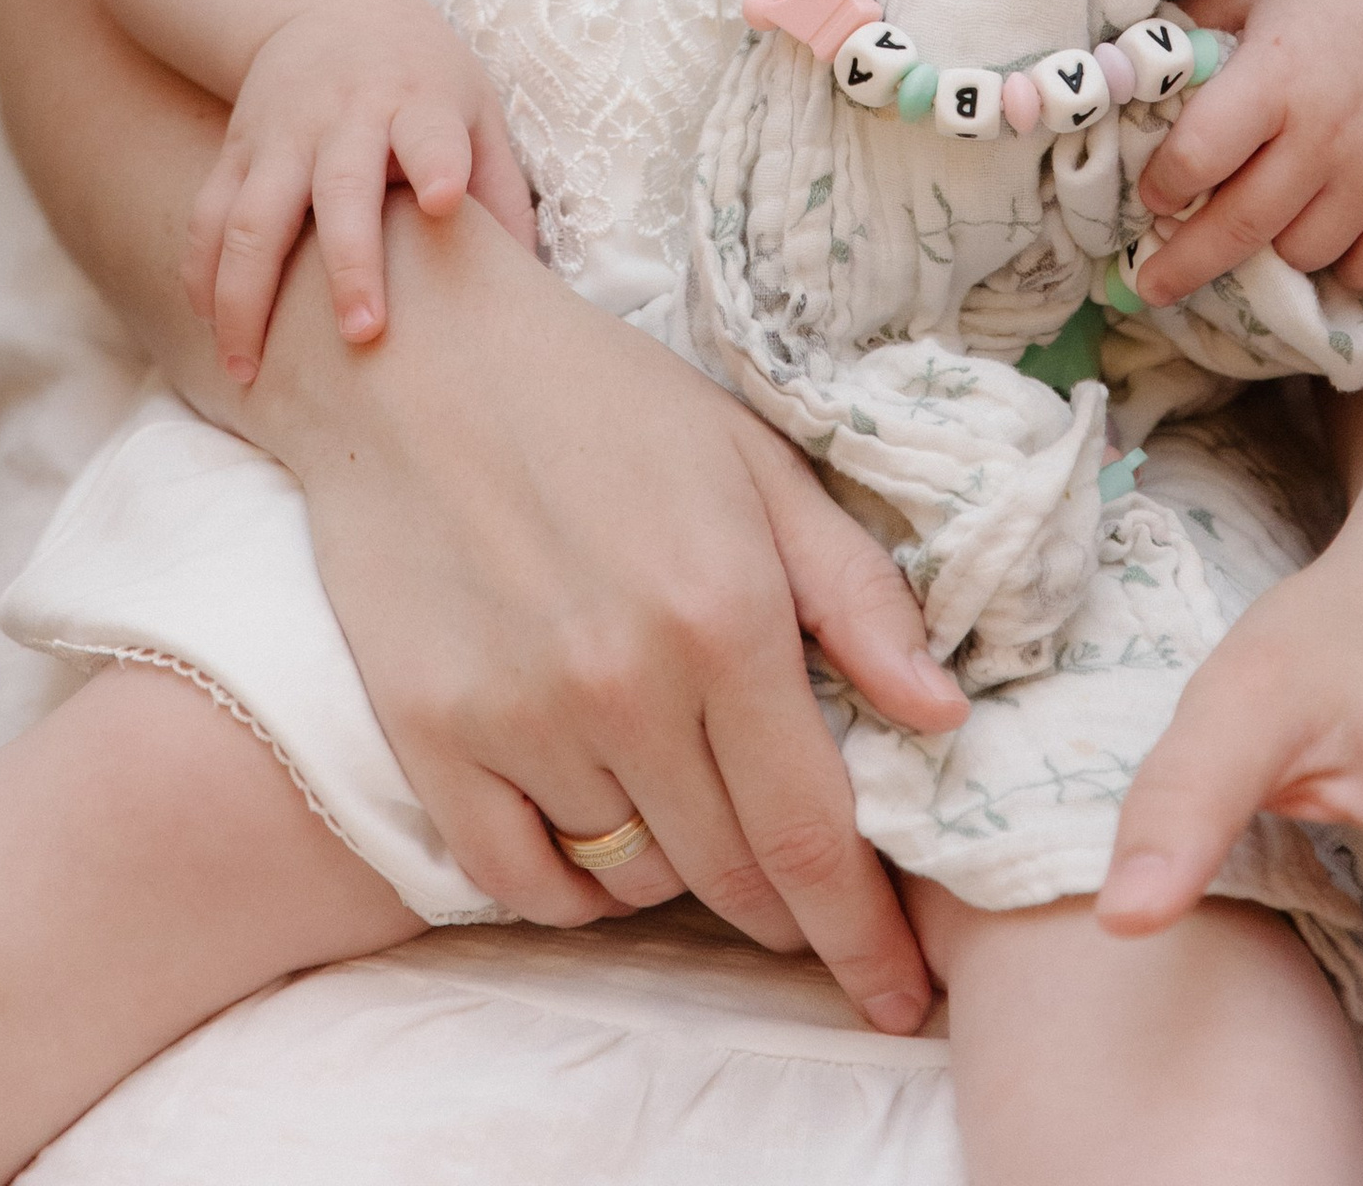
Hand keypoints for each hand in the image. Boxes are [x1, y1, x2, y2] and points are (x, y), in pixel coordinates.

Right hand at [183, 0, 534, 373]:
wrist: (326, 2)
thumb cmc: (421, 75)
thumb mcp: (476, 105)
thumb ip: (501, 190)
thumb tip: (533, 288)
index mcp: (419, 103)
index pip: (431, 132)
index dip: (439, 163)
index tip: (445, 200)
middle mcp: (347, 115)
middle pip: (342, 189)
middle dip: (350, 262)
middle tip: (362, 333)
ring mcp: (282, 134)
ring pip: (252, 216)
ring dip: (246, 294)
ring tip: (248, 369)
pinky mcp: (236, 149)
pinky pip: (208, 216)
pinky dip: (201, 274)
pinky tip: (209, 325)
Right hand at [259, 193, 966, 1028]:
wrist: (416, 361)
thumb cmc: (605, 403)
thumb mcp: (754, 464)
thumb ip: (855, 594)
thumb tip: (947, 718)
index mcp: (723, 615)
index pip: (816, 835)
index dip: (865, 938)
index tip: (903, 1001)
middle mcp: (626, 685)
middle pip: (734, 874)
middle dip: (790, 913)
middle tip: (813, 910)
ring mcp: (520, 719)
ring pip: (635, 877)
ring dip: (683, 872)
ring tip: (692, 811)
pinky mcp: (433, 737)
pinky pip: (525, 882)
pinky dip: (576, 886)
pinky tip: (600, 835)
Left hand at [1137, 0, 1362, 303]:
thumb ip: (1191, 26)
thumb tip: (1120, 64)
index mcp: (1277, 74)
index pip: (1200, 155)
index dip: (1164, 184)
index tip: (1152, 194)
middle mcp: (1328, 132)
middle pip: (1242, 226)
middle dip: (1185, 262)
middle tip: (1151, 283)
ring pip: (1302, 254)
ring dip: (1270, 250)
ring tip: (1261, 221)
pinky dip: (1340, 265)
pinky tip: (1323, 232)